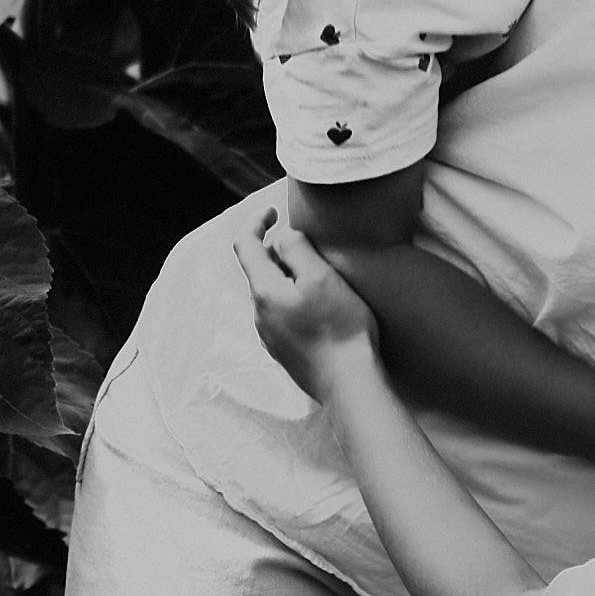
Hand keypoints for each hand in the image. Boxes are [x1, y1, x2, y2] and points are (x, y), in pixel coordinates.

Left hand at [238, 193, 378, 402]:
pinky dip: (293, 300)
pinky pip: (281, 315)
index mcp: (264, 292)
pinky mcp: (283, 352)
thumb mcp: (321, 277)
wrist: (349, 384)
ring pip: (271, 294)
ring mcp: (269, 337)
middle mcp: (259, 315)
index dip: (255, 221)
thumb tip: (282, 235)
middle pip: (258, 270)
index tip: (274, 211)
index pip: (244, 246)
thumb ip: (296, 249)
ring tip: (318, 275)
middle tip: (308, 244)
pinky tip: (319, 307)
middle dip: (277, 251)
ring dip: (287, 277)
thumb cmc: (340, 327)